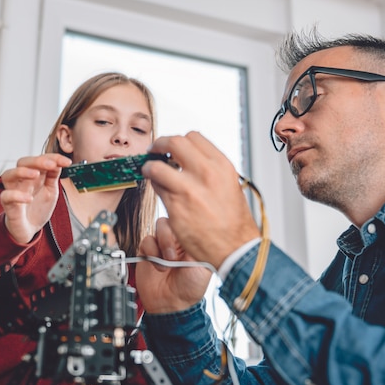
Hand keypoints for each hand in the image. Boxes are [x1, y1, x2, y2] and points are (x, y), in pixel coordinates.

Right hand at [0, 154, 70, 243]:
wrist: (29, 229)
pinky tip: (29, 198)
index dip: (53, 158)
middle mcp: (22, 181)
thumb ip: (53, 176)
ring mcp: (14, 192)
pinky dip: (16, 195)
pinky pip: (6, 196)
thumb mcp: (50, 190)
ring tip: (36, 174)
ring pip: (8, 175)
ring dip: (21, 172)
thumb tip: (59, 162)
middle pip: (22, 162)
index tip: (67, 162)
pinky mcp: (9, 205)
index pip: (40, 160)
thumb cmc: (37, 208)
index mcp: (33, 176)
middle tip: (51, 164)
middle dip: (37, 161)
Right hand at [136, 218, 212, 313]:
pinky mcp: (148, 250)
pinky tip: (158, 266)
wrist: (171, 304)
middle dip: (171, 236)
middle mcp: (178, 239)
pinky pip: (146, 240)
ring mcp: (163, 244)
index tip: (185, 238)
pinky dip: (151, 252)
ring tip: (167, 263)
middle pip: (172, 219)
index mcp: (192, 240)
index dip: (185, 224)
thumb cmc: (190, 288)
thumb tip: (196, 226)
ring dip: (162, 244)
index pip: (188, 220)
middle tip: (173, 256)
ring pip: (159, 226)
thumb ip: (199, 244)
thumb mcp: (203, 264)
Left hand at [141, 131, 259, 268]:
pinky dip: (155, 186)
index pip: (193, 137)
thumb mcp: (230, 184)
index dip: (179, 141)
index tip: (173, 148)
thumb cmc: (234, 221)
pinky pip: (157, 189)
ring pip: (157, 166)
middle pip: (174, 143)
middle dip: (160, 144)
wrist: (235, 247)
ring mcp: (188, 190)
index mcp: (221, 165)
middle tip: (155, 151)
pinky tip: (160, 190)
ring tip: (150, 171)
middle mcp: (205, 173)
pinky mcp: (175, 207)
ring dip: (150, 167)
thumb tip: (191, 160)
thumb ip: (211, 169)